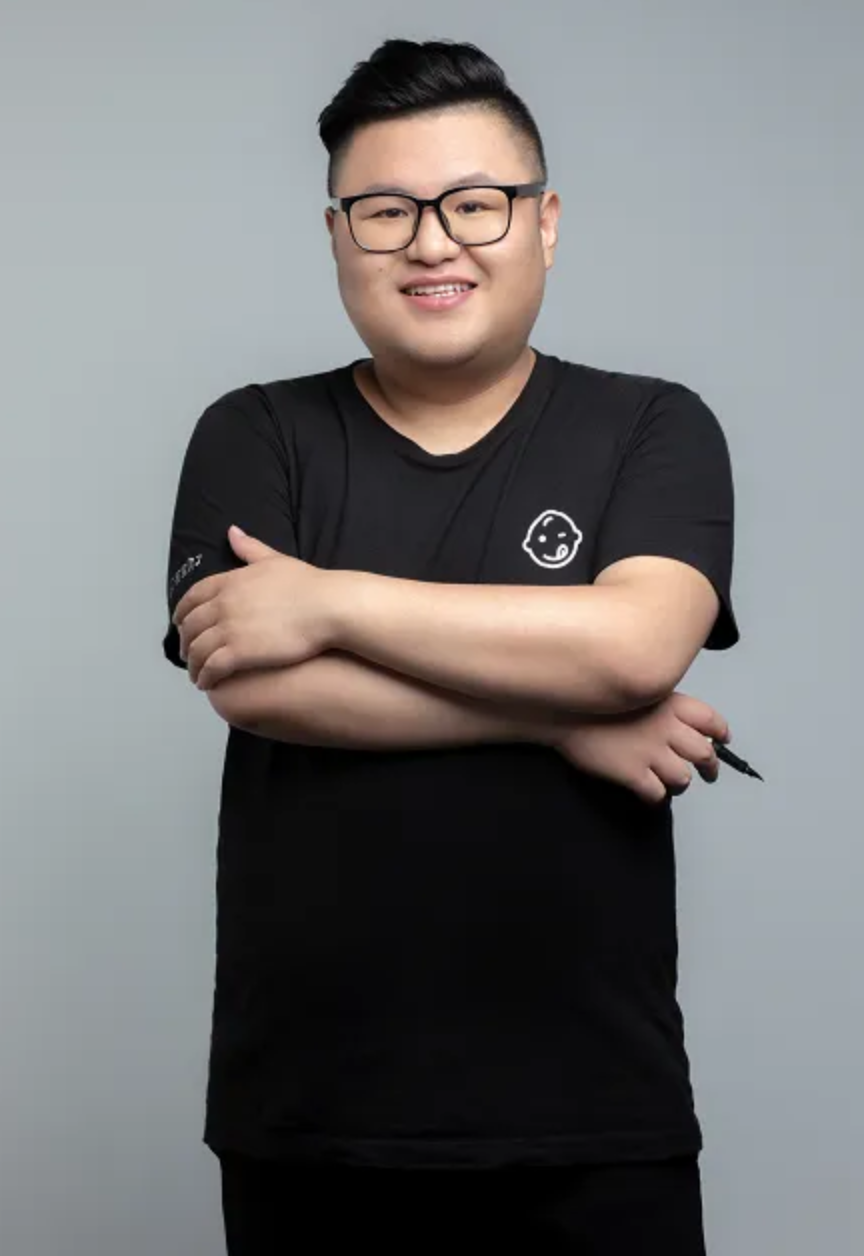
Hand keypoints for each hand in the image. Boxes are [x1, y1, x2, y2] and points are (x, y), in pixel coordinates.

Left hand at [173, 527, 337, 690]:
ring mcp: (229, 628)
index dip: (182, 613)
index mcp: (228, 582)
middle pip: (190, 626)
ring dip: (193, 664)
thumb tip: (232, 531)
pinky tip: (207, 683)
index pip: (192, 598)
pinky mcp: (239, 652)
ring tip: (197, 675)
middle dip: (184, 642)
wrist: (326, 607)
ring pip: (197, 650)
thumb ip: (249, 548)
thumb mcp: (274, 559)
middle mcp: (223, 604)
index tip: (180, 624)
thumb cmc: (308, 585)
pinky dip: (205, 676)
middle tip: (187, 654)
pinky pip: (211, 667)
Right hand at [542, 691, 730, 803]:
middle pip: (704, 754)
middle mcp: (666, 728)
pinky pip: (657, 794)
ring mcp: (650, 752)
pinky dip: (656, 796)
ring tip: (670, 782)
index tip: (720, 741)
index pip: (712, 721)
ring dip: (680, 783)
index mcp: (671, 703)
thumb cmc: (595, 700)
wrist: (562, 710)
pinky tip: (648, 792)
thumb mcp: (637, 691)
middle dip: (709, 767)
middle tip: (707, 773)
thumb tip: (681, 725)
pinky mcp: (633, 773)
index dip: (720, 734)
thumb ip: (662, 706)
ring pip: (683, 778)